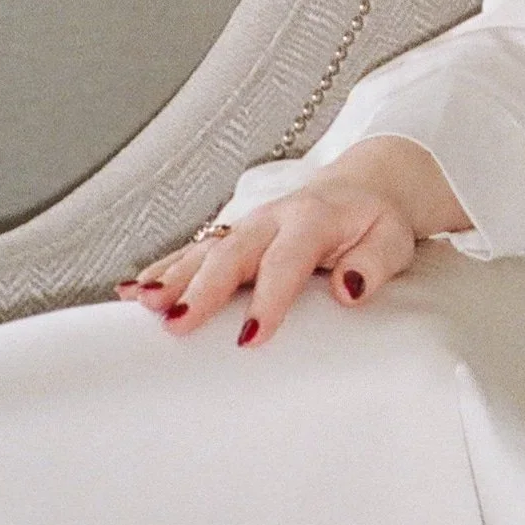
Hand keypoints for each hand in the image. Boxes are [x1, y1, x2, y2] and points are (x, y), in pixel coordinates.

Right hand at [116, 140, 466, 348]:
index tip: (250, 337)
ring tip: (141, 304)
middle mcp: (272, 218)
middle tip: (175, 323)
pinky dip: (161, 270)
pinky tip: (131, 292)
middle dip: (201, 289)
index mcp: (313, 219)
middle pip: (231, 253)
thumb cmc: (376, 223)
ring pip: (203, 251)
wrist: (363, 188)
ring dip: (171, 278)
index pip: (287, 260)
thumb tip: (349, 289)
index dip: (268, 299)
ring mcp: (246, 225)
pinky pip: (192, 252)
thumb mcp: (393, 240)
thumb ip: (374, 264)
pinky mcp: (231, 236)